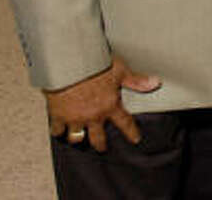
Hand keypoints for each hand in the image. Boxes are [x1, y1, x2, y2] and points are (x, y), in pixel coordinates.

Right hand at [45, 56, 160, 151]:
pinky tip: (57, 131)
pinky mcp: (58, 116)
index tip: (135, 139)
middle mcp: (93, 116)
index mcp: (110, 106)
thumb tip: (154, 83)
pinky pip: (57, 129)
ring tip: (79, 139)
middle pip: (98, 137)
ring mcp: (75, 118)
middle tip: (102, 147)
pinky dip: (57, 131)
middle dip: (100, 144)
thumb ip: (136, 80)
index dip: (131, 132)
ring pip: (77, 137)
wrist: (68, 66)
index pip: (125, 123)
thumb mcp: (119, 70)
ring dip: (78, 138)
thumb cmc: (94, 65)